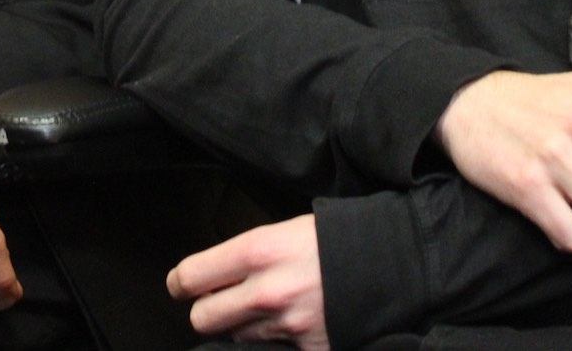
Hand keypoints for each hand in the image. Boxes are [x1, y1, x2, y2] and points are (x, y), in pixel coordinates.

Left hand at [167, 214, 326, 348]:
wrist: (392, 263)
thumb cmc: (337, 240)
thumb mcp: (284, 231)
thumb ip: (246, 255)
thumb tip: (215, 275)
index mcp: (256, 252)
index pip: (190, 277)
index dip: (179, 283)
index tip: (180, 285)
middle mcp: (266, 292)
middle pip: (203, 318)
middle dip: (206, 311)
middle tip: (218, 302)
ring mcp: (287, 327)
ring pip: (236, 337)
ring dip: (244, 327)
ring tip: (268, 308)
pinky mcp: (308, 350)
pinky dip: (276, 342)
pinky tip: (292, 325)